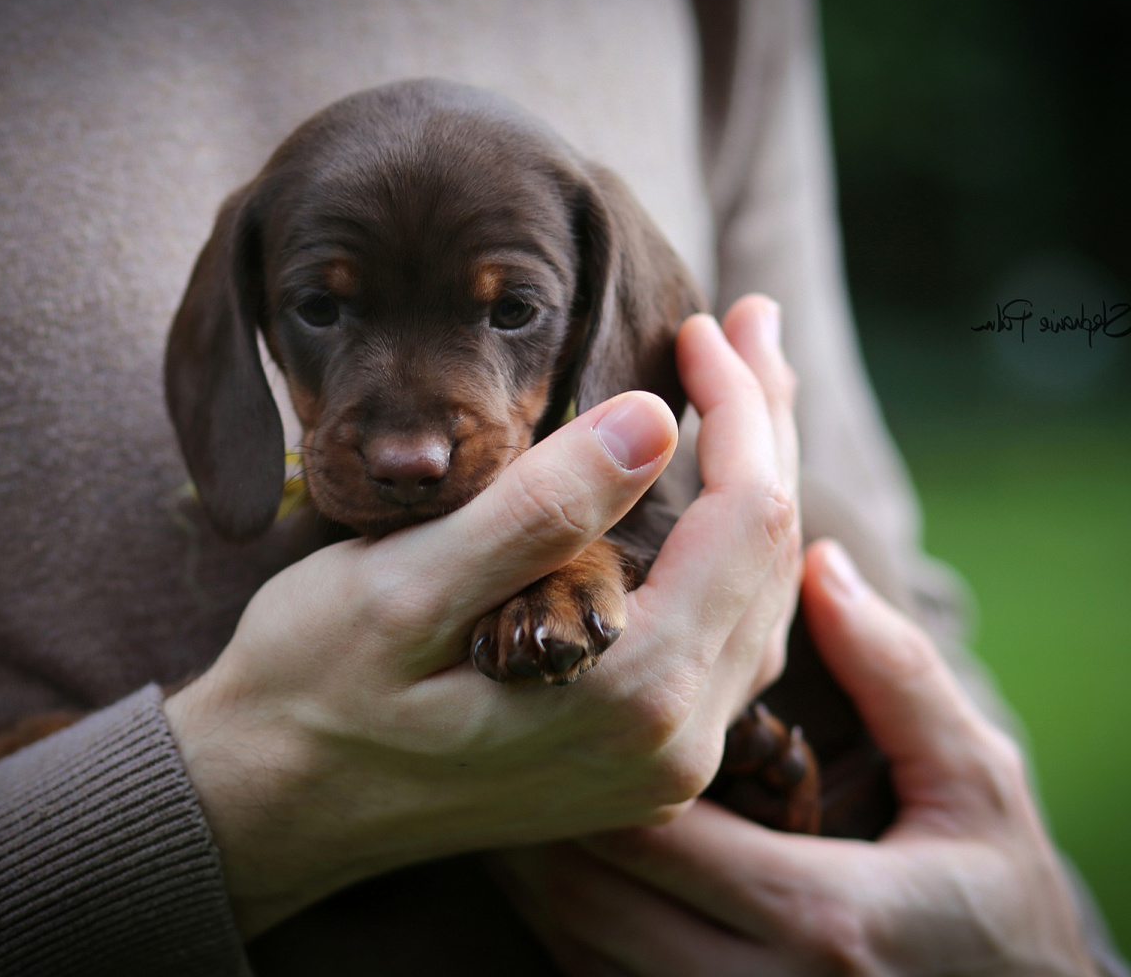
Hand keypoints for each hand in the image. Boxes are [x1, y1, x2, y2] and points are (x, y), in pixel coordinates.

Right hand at [163, 295, 800, 937]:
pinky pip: (730, 638)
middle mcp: (674, 740)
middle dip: (763, 424)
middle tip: (748, 321)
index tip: (695, 325)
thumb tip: (654, 421)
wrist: (280, 801)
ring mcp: (666, 759)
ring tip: (746, 385)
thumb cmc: (318, 685)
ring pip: (761, 592)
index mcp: (632, 691)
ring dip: (758, 479)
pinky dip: (734, 549)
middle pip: (771, 551)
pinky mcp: (644, 757)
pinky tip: (719, 491)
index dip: (735, 404)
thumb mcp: (404, 586)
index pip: (745, 515)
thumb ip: (537, 512)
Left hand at [496, 540, 1098, 976]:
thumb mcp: (977, 786)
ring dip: (537, 868)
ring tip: (513, 782)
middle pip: (591, 896)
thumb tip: (822, 566)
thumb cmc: (1001, 905)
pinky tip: (559, 859)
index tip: (561, 680)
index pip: (656, 826)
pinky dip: (566, 922)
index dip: (589, 751)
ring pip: (579, 948)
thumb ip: (898, 678)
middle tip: (504, 725)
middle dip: (539, 810)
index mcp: (820, 917)